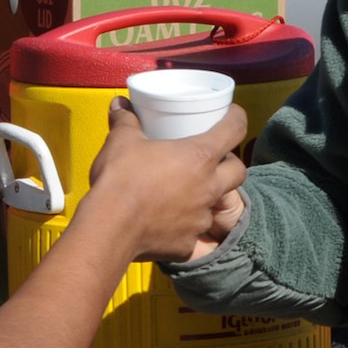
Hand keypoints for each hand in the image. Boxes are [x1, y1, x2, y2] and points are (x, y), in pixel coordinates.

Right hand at [81, 100, 247, 263]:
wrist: (109, 227)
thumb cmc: (120, 178)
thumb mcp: (121, 141)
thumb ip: (125, 120)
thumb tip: (119, 104)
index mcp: (199, 156)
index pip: (235, 130)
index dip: (237, 118)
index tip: (233, 114)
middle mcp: (208, 187)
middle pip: (238, 171)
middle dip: (230, 163)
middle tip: (212, 159)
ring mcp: (201, 218)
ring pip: (215, 204)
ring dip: (205, 196)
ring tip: (184, 191)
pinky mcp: (188, 244)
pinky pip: (192, 231)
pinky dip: (183, 224)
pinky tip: (166, 220)